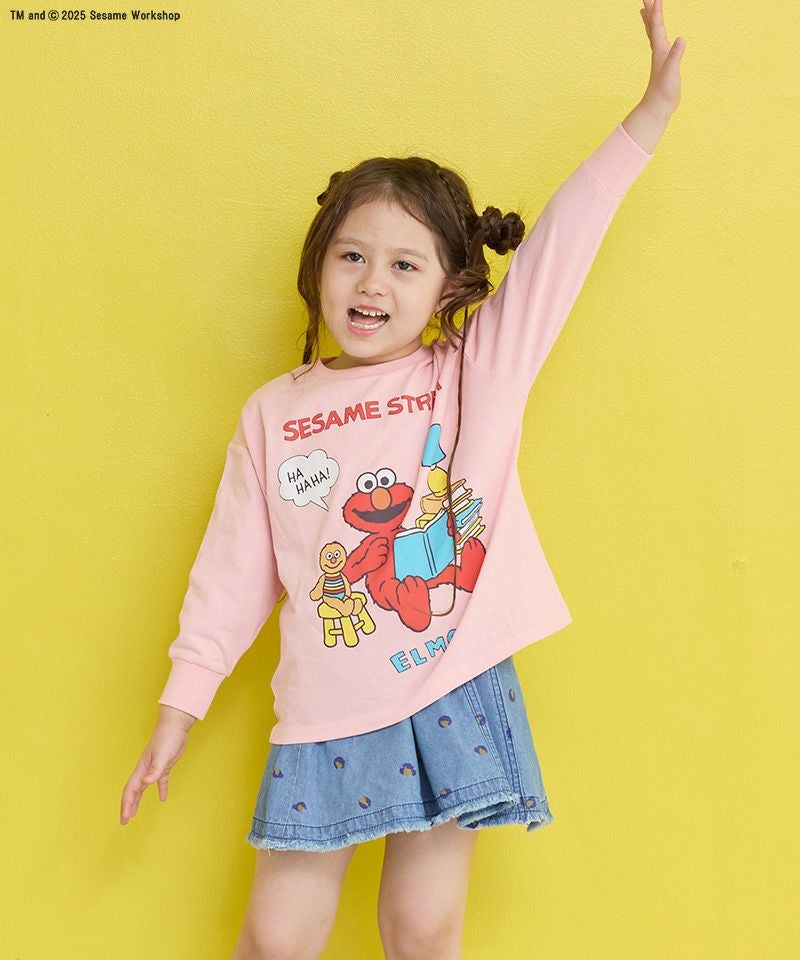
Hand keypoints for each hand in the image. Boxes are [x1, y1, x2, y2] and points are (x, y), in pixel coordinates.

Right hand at [119, 706, 194, 824]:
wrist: (175, 725)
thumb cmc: (167, 738)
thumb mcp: (162, 755)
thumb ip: (155, 769)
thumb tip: (146, 783)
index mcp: (142, 769)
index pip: (131, 790)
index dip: (127, 804)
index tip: (125, 818)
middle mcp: (145, 770)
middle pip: (133, 791)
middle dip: (127, 806)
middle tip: (124, 821)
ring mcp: (154, 768)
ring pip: (143, 788)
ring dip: (138, 801)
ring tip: (134, 813)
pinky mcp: (165, 766)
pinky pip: (161, 781)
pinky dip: (161, 790)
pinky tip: (163, 798)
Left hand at [639, 0, 684, 114]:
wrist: (657, 108)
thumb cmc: (664, 92)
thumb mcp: (672, 72)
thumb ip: (676, 55)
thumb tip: (681, 39)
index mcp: (660, 50)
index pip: (657, 26)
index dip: (657, 11)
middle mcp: (658, 51)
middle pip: (652, 26)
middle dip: (650, 10)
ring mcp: (660, 56)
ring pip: (653, 33)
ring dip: (650, 20)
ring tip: (645, 10)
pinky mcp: (664, 63)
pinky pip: (659, 43)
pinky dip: (658, 35)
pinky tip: (660, 35)